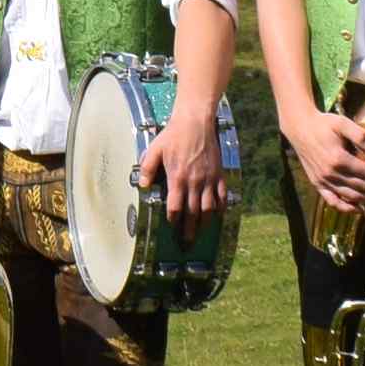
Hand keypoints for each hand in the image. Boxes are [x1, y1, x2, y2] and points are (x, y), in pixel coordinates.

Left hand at [151, 106, 229, 223]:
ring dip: (205, 223)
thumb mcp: (154, 149)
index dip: (174, 220)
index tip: (171, 227)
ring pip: (209, 208)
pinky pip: (222, 195)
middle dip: (189, 231)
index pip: (176, 207)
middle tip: (187, 244)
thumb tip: (142, 185)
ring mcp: (209, 179)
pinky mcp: (219, 174)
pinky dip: (220, 207)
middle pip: (193, 213)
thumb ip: (147, 168)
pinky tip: (217, 215)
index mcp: (178, 178)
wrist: (196, 121)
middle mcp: (195, 182)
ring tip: (201, 233)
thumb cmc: (173, 134)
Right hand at [288, 110, 364, 225]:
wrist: (300, 128)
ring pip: (351, 197)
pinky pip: (333, 202)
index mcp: (338, 159)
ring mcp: (323, 181)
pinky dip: (347, 208)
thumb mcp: (342, 123)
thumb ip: (361, 135)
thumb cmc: (323, 124)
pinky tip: (360, 210)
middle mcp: (331, 173)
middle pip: (362, 187)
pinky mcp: (318, 184)